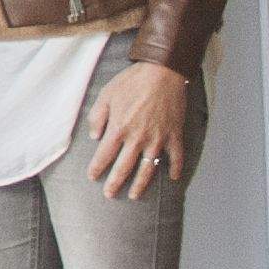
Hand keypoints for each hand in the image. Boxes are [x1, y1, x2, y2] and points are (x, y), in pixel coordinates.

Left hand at [88, 61, 194, 199]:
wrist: (162, 72)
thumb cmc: (132, 82)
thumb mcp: (106, 95)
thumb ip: (97, 117)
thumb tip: (93, 137)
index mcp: (119, 129)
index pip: (104, 156)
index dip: (97, 168)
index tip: (92, 177)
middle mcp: (138, 138)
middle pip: (124, 168)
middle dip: (115, 183)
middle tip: (109, 194)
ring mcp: (158, 139)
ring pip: (148, 169)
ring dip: (141, 184)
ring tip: (134, 196)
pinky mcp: (174, 135)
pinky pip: (176, 157)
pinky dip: (175, 169)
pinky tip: (173, 178)